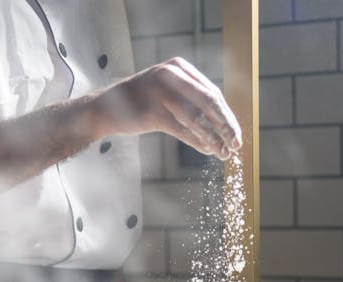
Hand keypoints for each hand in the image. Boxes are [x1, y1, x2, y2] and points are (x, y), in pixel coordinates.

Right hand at [92, 57, 241, 159]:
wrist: (105, 107)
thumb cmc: (141, 102)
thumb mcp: (168, 90)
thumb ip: (191, 97)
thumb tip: (223, 121)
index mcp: (179, 67)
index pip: (212, 93)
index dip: (227, 116)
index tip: (237, 134)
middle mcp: (171, 75)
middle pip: (209, 102)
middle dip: (226, 126)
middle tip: (236, 145)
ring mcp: (160, 93)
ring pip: (197, 118)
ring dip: (213, 138)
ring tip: (222, 153)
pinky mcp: (151, 112)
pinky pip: (181, 129)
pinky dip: (197, 141)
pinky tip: (206, 150)